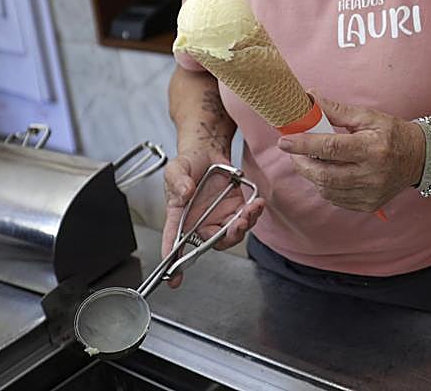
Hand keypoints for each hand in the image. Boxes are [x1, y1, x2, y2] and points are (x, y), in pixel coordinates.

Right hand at [161, 152, 264, 286]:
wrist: (207, 151)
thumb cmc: (188, 163)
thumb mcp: (176, 168)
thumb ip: (178, 180)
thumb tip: (185, 192)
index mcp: (180, 216)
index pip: (173, 240)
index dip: (173, 261)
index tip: (174, 279)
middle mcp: (199, 221)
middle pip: (211, 242)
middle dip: (226, 239)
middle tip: (235, 226)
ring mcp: (218, 217)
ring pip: (231, 234)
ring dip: (242, 227)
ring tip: (249, 211)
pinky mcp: (235, 208)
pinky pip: (245, 219)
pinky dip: (253, 214)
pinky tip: (257, 204)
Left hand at [277, 94, 423, 212]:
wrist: (419, 158)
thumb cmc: (392, 133)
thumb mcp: (368, 116)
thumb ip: (336, 111)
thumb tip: (310, 99)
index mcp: (372, 149)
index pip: (330, 148)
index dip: (304, 145)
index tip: (284, 141)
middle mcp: (372, 175)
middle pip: (325, 175)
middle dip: (302, 163)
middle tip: (292, 152)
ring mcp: (371, 194)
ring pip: (327, 190)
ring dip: (312, 175)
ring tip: (308, 160)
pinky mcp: (369, 205)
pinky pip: (336, 199)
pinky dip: (325, 186)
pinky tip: (326, 172)